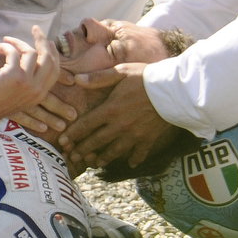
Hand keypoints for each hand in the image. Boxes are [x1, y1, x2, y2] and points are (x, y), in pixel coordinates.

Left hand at [0, 26, 61, 122]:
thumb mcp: (19, 96)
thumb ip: (29, 82)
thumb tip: (34, 58)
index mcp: (40, 94)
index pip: (55, 69)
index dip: (53, 53)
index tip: (48, 41)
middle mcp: (36, 88)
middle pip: (48, 57)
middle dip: (43, 40)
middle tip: (36, 29)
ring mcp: (25, 82)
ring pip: (31, 52)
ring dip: (18, 42)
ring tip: (6, 41)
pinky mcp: (12, 75)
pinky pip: (13, 52)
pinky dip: (6, 46)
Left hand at [57, 62, 179, 170]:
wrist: (174, 90)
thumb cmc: (146, 77)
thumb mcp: (120, 73)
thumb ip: (98, 78)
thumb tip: (76, 79)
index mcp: (110, 110)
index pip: (86, 125)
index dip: (73, 135)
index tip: (63, 143)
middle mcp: (119, 126)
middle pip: (96, 142)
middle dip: (82, 151)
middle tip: (72, 158)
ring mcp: (134, 135)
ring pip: (115, 151)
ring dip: (103, 158)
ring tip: (94, 164)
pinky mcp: (149, 138)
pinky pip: (139, 152)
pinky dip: (134, 159)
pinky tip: (130, 164)